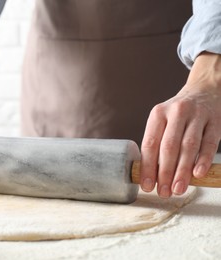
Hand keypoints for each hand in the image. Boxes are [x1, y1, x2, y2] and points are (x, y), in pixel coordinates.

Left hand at [140, 52, 220, 197]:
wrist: (205, 90)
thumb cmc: (178, 114)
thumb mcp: (163, 121)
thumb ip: (157, 142)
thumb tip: (150, 175)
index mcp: (158, 114)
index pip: (150, 143)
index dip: (148, 166)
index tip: (147, 185)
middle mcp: (176, 112)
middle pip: (169, 146)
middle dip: (165, 172)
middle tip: (163, 192)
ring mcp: (197, 115)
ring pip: (188, 146)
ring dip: (182, 170)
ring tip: (178, 189)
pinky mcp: (215, 120)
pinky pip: (209, 142)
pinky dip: (203, 159)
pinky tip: (198, 174)